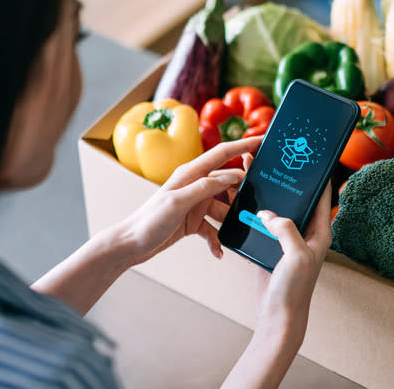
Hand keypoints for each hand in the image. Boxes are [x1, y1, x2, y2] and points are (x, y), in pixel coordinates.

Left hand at [119, 136, 261, 265]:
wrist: (131, 245)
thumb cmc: (149, 221)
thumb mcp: (178, 202)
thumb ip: (205, 187)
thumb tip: (233, 176)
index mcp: (190, 173)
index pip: (222, 154)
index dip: (243, 145)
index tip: (262, 141)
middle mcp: (195, 185)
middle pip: (228, 183)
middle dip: (243, 193)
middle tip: (258, 203)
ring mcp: (195, 203)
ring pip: (224, 208)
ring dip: (231, 221)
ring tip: (240, 231)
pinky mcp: (194, 221)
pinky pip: (213, 228)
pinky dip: (217, 240)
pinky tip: (219, 252)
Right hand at [221, 155, 332, 388]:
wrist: (278, 315)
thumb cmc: (295, 289)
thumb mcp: (296, 256)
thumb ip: (286, 230)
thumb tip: (268, 214)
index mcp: (320, 231)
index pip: (322, 195)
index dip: (317, 175)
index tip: (309, 154)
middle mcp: (305, 232)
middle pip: (295, 197)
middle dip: (284, 178)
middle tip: (271, 156)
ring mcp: (287, 239)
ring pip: (276, 208)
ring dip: (264, 193)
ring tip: (250, 171)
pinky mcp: (270, 246)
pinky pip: (261, 223)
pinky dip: (252, 211)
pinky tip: (240, 198)